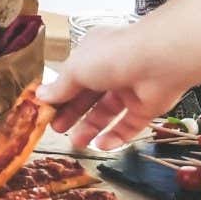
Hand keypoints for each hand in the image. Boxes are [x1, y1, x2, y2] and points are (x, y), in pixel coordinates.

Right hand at [36, 26, 187, 150]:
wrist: (159, 61)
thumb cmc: (112, 57)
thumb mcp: (75, 70)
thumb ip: (60, 87)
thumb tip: (41, 96)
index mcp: (93, 54)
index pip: (72, 77)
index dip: (59, 94)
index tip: (45, 111)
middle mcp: (111, 70)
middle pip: (88, 97)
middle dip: (72, 114)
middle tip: (58, 129)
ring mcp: (130, 89)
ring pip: (107, 113)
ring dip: (91, 127)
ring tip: (77, 143)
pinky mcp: (147, 107)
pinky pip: (129, 125)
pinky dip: (116, 136)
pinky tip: (101, 145)